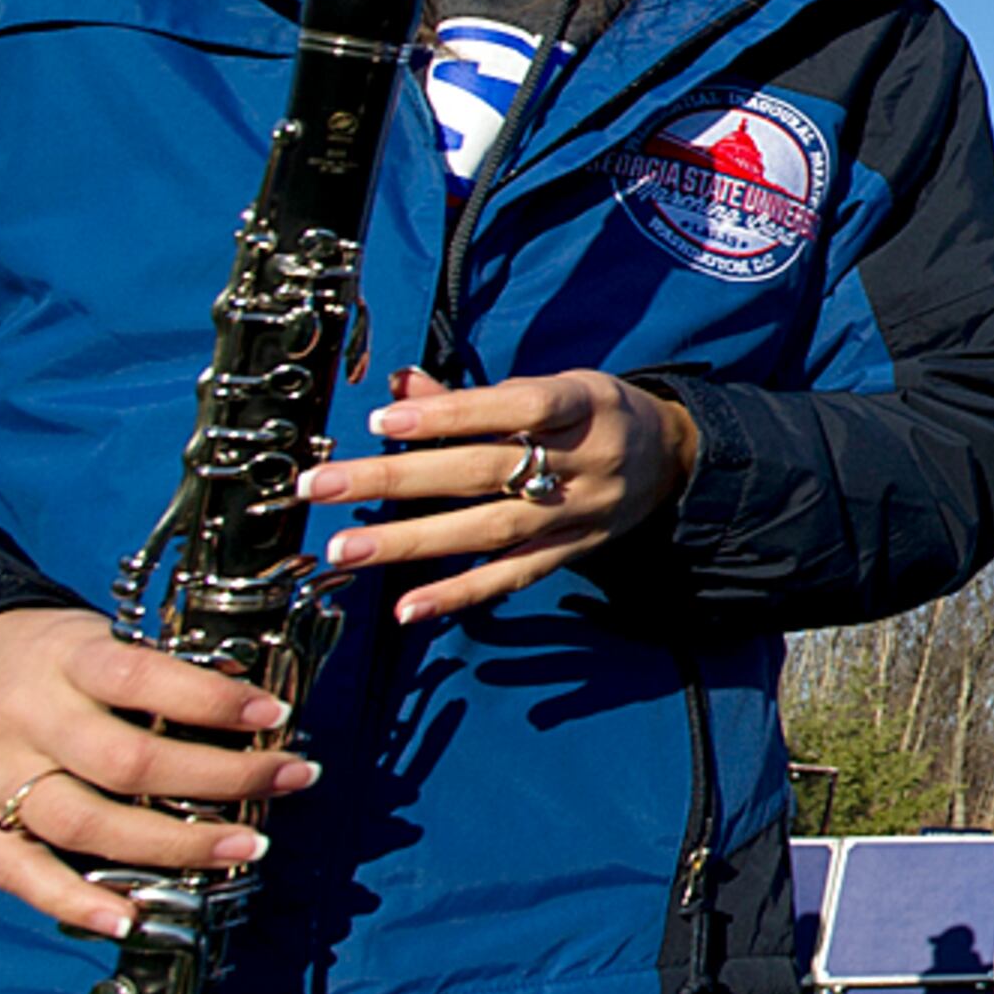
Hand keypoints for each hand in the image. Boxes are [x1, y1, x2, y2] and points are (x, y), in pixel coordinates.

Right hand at [0, 609, 317, 936]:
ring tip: (245, 848)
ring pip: (85, 824)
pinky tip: (132, 918)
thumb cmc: (37, 661)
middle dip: (221, 778)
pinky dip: (77, 902)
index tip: (274, 715)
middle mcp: (25, 719)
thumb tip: (249, 706)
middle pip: (127, 763)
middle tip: (289, 780)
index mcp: (63, 661)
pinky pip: (21, 873)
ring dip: (174, 846)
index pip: (141, 679)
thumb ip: (150, 672)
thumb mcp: (89, 639)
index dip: (212, 701)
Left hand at [298, 365, 700, 624]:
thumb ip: (473, 397)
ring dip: (412, 541)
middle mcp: (585, 461)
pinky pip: (514, 577)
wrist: (671, 459)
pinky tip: (408, 608)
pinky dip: (460, 595)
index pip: (517, 408)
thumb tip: (397, 385)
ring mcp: (579, 513)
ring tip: (345, 547)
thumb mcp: (553, 387)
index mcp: (584, 405)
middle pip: (484, 472)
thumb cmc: (595, 414)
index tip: (383, 419)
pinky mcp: (573, 553)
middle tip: (322, 486)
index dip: (451, 414)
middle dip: (397, 479)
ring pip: (490, 530)